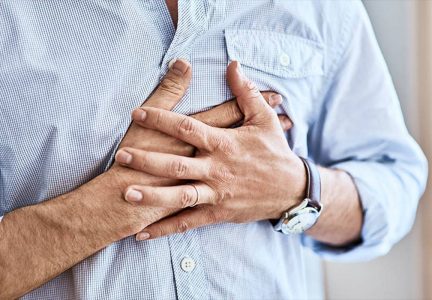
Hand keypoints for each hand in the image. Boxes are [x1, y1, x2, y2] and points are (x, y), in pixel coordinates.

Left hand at [115, 61, 305, 238]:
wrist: (291, 189)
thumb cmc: (275, 152)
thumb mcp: (264, 119)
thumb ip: (246, 92)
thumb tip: (233, 64)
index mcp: (224, 143)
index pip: (188, 128)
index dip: (162, 119)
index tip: (138, 113)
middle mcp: (217, 169)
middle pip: (177, 164)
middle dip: (148, 160)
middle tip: (121, 155)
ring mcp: (217, 193)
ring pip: (180, 196)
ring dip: (153, 196)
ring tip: (127, 193)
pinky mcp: (218, 212)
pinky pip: (189, 222)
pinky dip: (165, 228)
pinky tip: (143, 233)